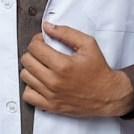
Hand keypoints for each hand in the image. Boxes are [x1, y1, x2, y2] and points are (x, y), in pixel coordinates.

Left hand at [19, 22, 133, 116]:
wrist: (107, 94)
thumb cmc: (99, 71)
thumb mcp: (88, 45)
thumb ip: (66, 33)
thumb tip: (48, 27)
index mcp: (62, 65)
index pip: (34, 48)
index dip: (37, 40)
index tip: (43, 42)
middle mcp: (54, 81)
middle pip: (27, 61)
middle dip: (33, 52)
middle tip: (43, 52)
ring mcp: (51, 95)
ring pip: (25, 76)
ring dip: (31, 68)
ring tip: (42, 66)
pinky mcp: (50, 106)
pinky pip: (28, 95)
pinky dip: (30, 86)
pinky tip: (40, 81)